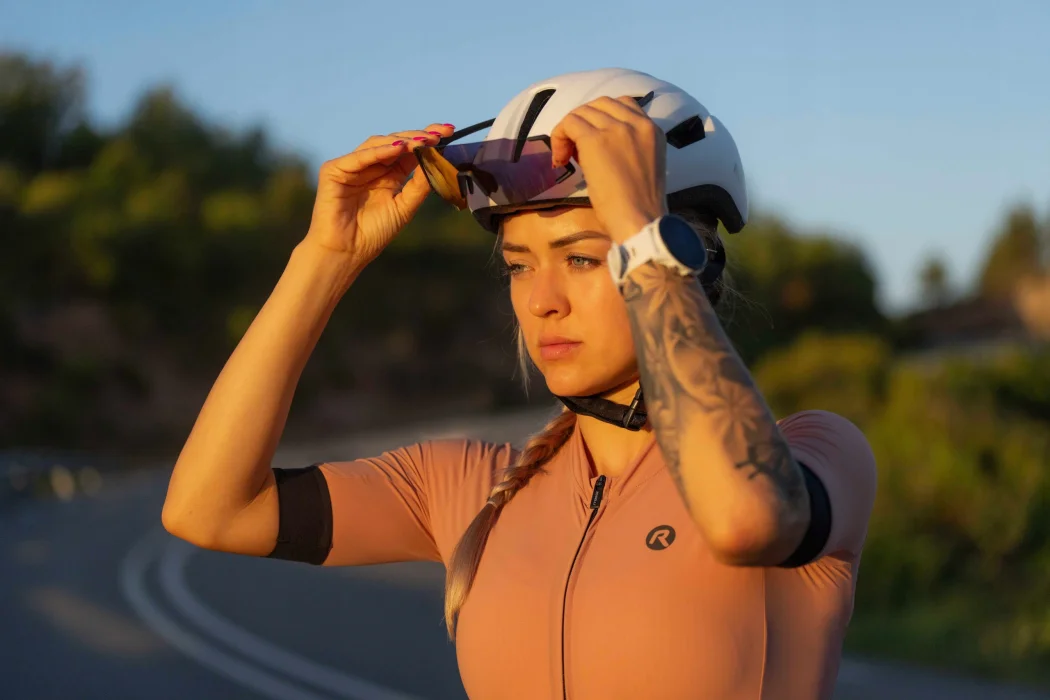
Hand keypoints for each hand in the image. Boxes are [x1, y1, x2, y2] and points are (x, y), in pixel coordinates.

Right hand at [303, 122, 455, 264]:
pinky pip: (360, 156)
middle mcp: (371, 166)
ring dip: (402, 140)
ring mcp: (352, 166)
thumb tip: (435, 160)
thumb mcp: (404, 207)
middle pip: (395, 142)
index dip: (427, 140)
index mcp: (388, 175)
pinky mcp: (334, 169)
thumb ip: (418, 185)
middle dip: (418, 136)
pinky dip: (380, 151)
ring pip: (378, 144)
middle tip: (439, 133)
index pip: (409, 151)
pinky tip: (399, 147)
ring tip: (422, 141)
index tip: (449, 131)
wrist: (347, 252)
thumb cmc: (373, 234)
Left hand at [549, 96, 667, 242]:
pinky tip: (561, 160)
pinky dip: (559, 137)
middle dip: (584, 122)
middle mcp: (636, 123)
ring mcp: (616, 129)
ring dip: (569, 131)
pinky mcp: (595, 140)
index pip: (622, 104)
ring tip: (567, 157)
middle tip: (576, 150)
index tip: (593, 142)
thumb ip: (628, 147)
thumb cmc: (639, 206)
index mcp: (652, 129)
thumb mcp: (643, 165)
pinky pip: (569, 124)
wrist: (640, 220)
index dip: (601, 119)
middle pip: (600, 104)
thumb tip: (594, 143)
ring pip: (581, 112)